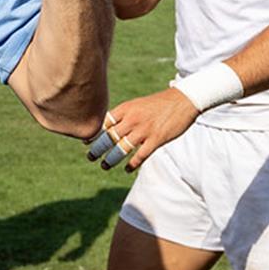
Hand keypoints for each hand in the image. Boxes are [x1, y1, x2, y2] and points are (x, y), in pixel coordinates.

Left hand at [84, 88, 199, 171]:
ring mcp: (144, 130)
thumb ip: (124, 115)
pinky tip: (127, 169)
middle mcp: (132, 119)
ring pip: (121, 149)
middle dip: (97, 149)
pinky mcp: (156, 139)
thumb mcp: (138, 104)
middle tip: (90, 157)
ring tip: (104, 166)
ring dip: (111, 159)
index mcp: (126, 109)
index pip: (104, 122)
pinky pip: (140, 155)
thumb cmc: (159, 103)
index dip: (93, 133)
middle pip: (109, 137)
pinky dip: (132, 164)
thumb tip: (110, 125)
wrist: (183, 100)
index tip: (85, 142)